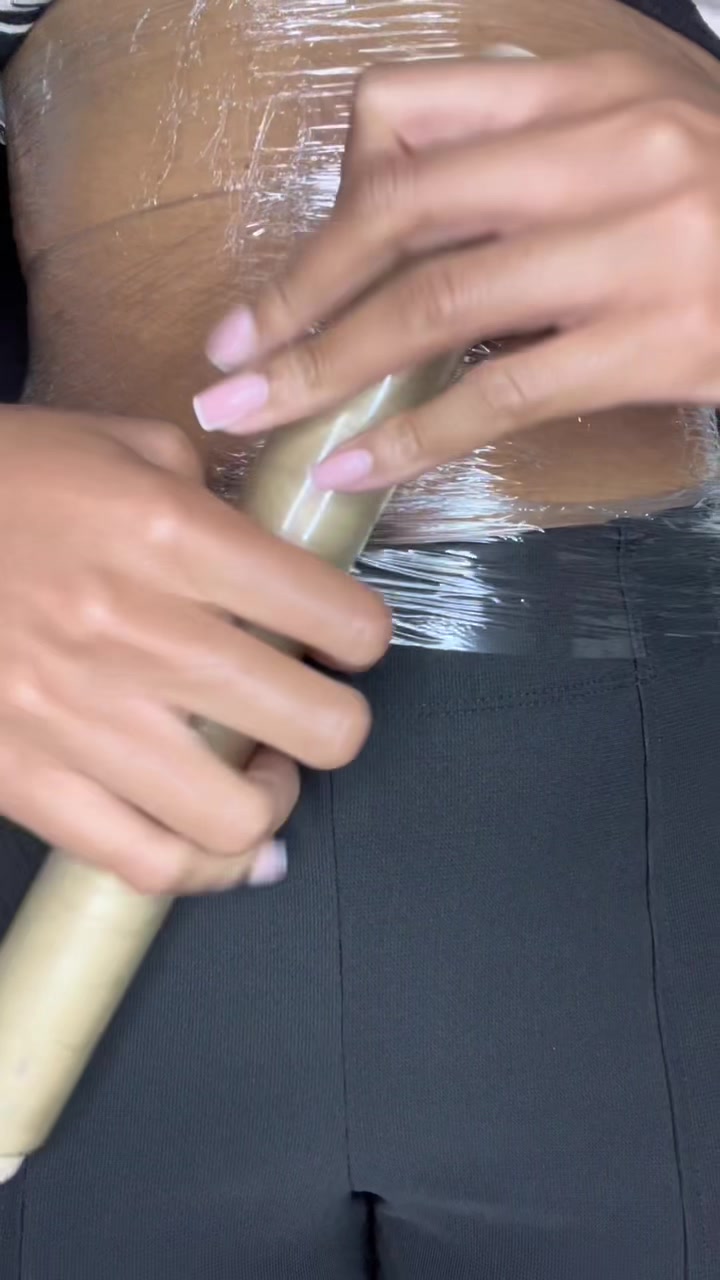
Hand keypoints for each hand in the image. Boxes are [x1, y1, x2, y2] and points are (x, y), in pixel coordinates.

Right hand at [0, 409, 388, 892]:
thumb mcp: (114, 443)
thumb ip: (210, 493)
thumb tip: (274, 555)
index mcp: (170, 536)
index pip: (336, 615)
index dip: (362, 635)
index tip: (344, 640)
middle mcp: (138, 634)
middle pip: (319, 728)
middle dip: (338, 723)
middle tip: (311, 706)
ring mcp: (78, 720)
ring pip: (239, 819)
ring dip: (273, 802)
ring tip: (257, 773)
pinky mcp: (24, 781)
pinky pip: (146, 864)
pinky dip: (202, 869)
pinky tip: (218, 843)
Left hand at [195, 47, 719, 489]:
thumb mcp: (638, 142)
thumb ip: (528, 164)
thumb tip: (409, 240)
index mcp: (589, 86)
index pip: (408, 113)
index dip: (329, 203)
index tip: (294, 279)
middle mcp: (610, 147)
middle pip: (401, 210)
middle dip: (297, 292)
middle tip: (228, 355)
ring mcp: (638, 245)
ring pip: (438, 304)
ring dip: (329, 366)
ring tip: (261, 412)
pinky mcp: (659, 341)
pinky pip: (503, 393)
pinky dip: (415, 434)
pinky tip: (357, 463)